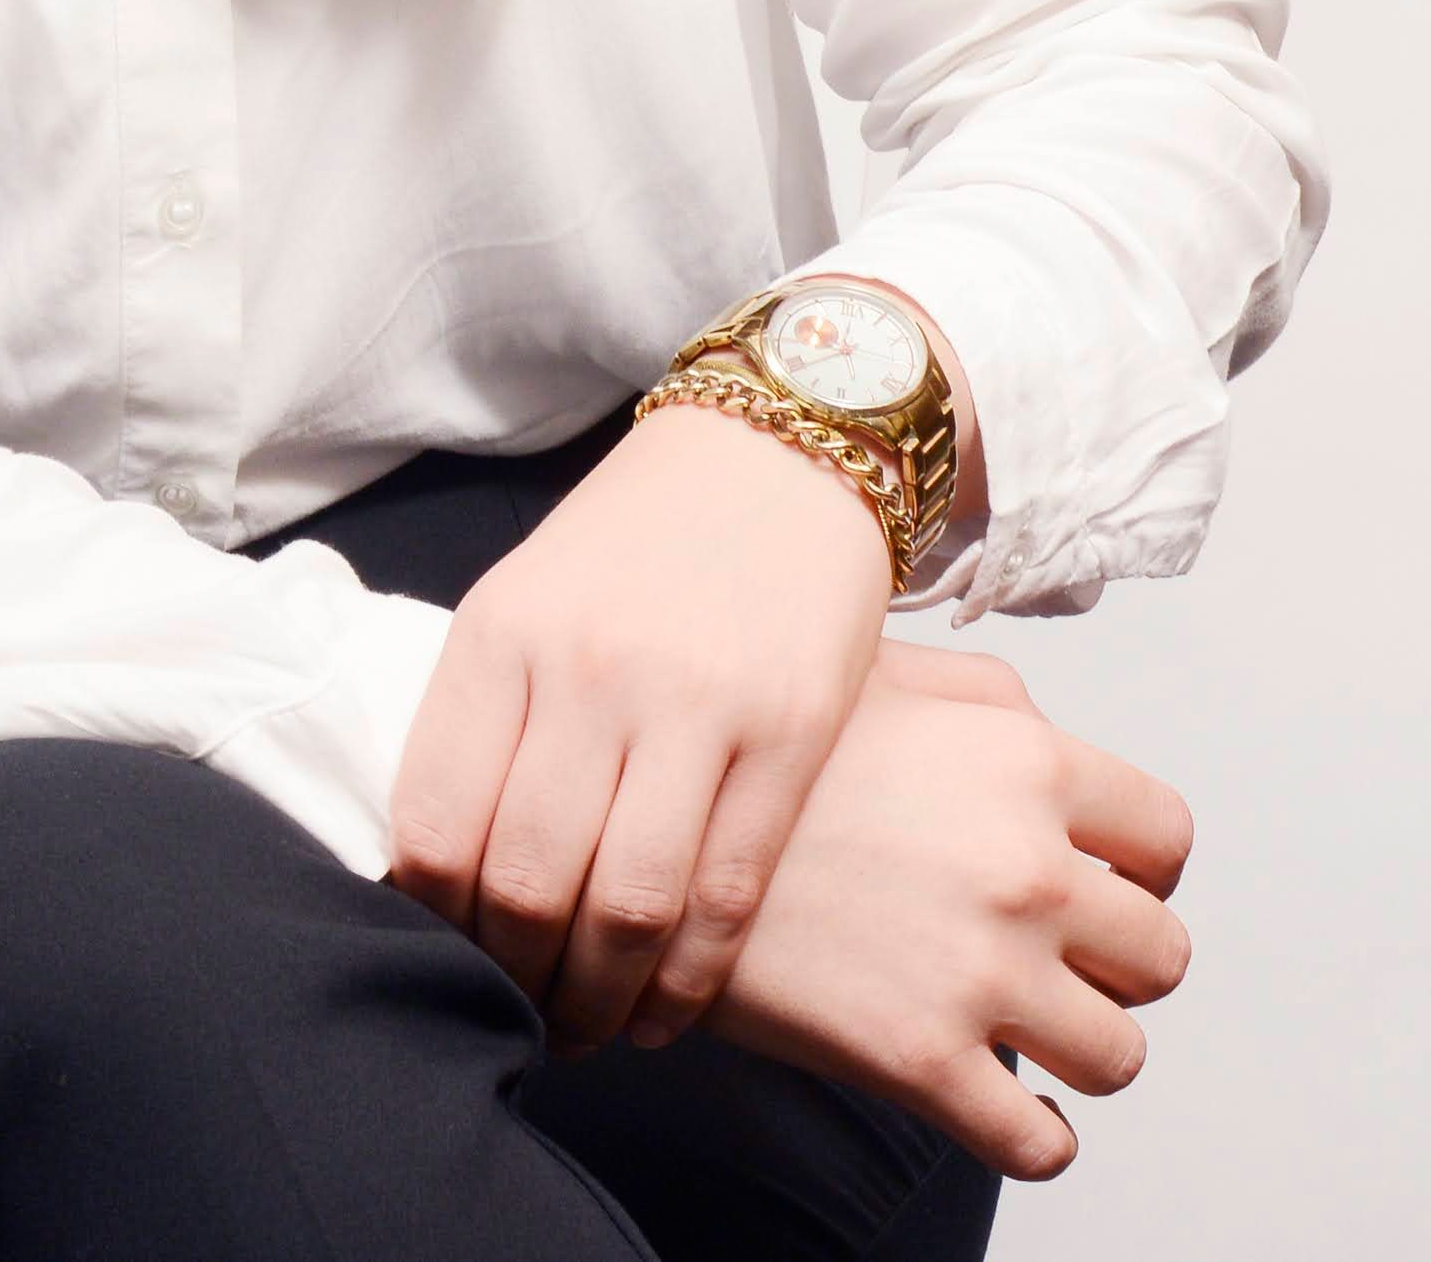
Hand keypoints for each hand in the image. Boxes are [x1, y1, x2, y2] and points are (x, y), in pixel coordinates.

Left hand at [388, 397, 893, 1046]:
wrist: (780, 450)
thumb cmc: (639, 542)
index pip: (431, 823)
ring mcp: (691, 702)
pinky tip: (665, 1010)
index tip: (446, 958)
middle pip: (524, 881)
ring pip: (624, 907)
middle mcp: (586, 668)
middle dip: (515, 979)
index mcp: (501, 633)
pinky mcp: (788, 734)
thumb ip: (486, 716)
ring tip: (588, 1028)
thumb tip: (433, 866)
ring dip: (598, 1000)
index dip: (433, 923)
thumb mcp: (529, 597)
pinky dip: (686, 981)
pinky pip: (724, 895)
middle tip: (521, 1013)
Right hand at [705, 637, 1195, 1179]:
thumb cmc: (760, 747)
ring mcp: (982, 970)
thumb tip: (1046, 739)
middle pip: (1161, 957)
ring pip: (1119, 1057)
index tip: (1105, 887)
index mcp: (1026, 760)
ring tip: (1027, 1034)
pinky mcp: (926, 1061)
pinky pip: (1044, 1144)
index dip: (1141, 870)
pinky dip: (1038, 1137)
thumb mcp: (882, 672)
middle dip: (1118, 966)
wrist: (647, 832)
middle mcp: (1026, 865)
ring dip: (1081, 1052)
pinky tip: (997, 1103)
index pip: (1168, 838)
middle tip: (1060, 964)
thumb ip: (989, 699)